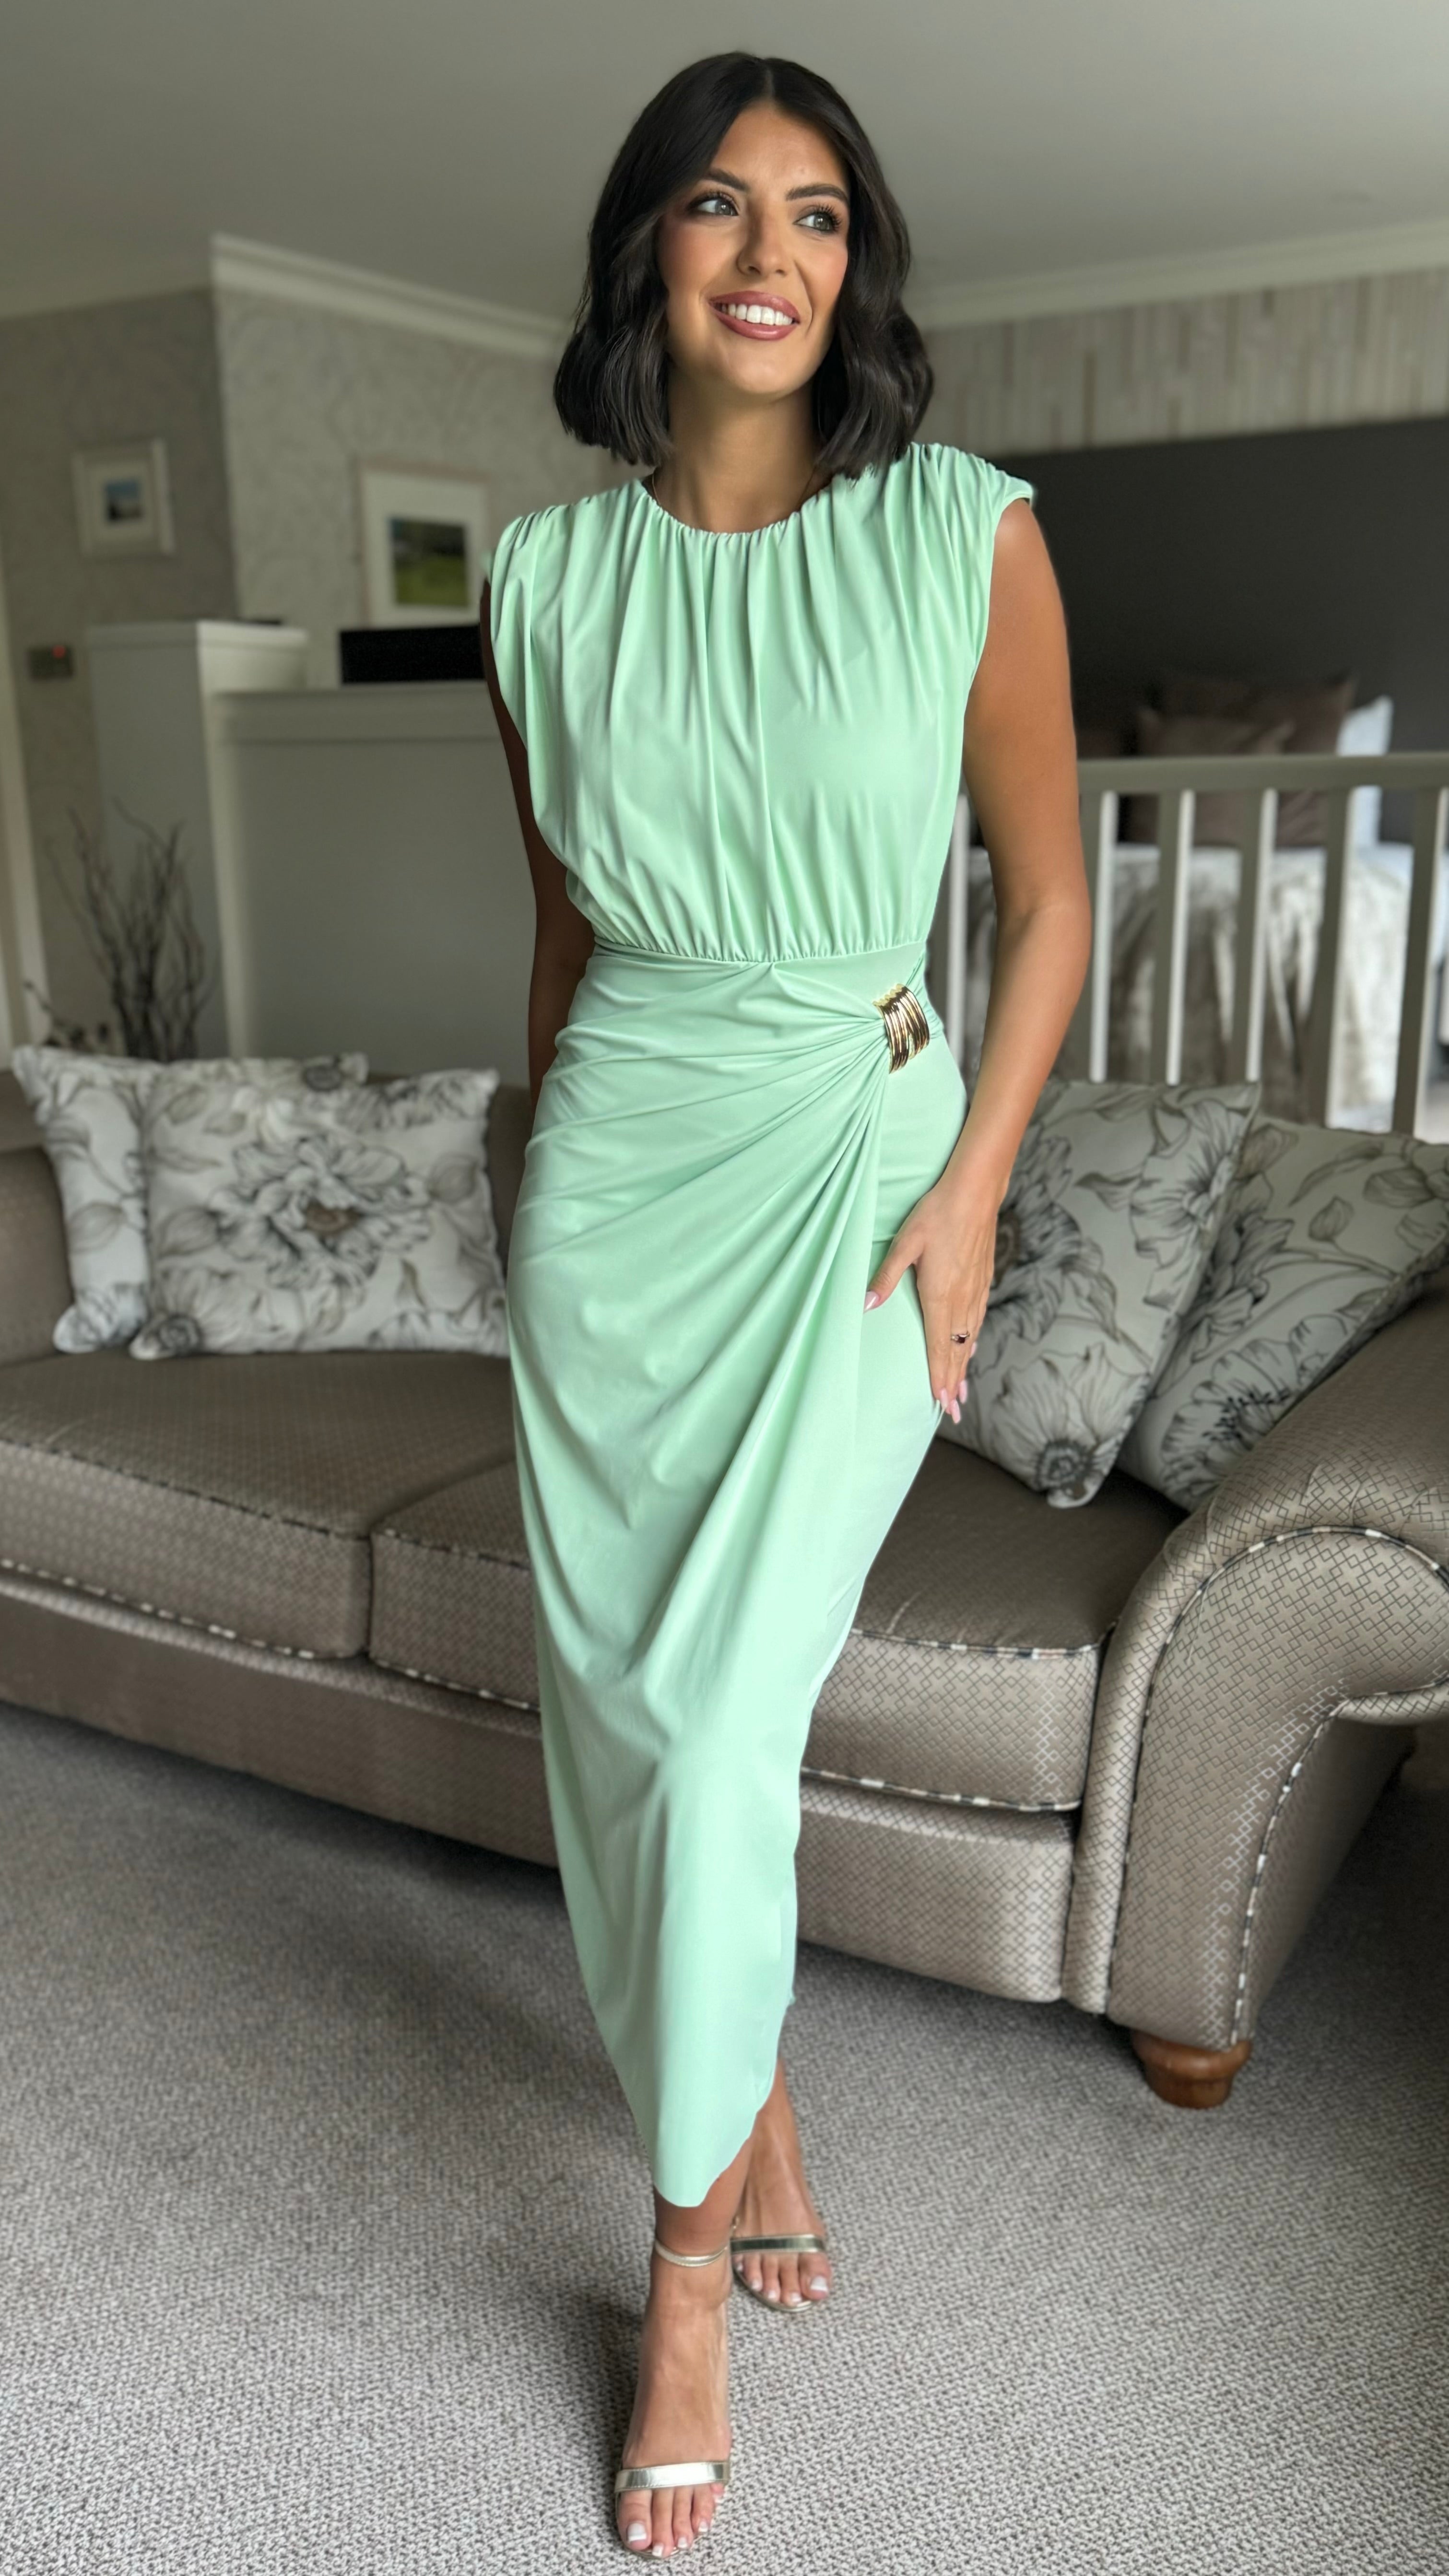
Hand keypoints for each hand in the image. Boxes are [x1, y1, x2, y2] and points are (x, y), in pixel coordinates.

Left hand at [863, 1178, 998, 1423]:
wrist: (975, 1192)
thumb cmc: (936, 1214)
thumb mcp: (905, 1242)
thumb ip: (885, 1276)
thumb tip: (866, 1303)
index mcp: (940, 1294)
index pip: (939, 1346)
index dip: (939, 1376)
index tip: (940, 1402)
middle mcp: (961, 1299)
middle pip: (957, 1350)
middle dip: (953, 1382)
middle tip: (953, 1411)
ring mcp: (975, 1290)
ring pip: (969, 1338)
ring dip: (964, 1366)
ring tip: (961, 1392)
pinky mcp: (982, 1279)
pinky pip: (977, 1320)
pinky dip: (972, 1341)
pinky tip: (970, 1347)